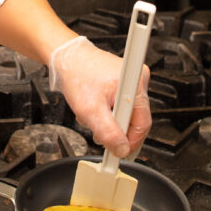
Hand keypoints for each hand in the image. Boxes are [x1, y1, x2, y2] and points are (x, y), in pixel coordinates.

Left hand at [49, 36, 151, 157]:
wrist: (68, 59)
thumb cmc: (77, 75)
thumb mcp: (90, 110)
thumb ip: (108, 132)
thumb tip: (121, 149)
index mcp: (135, 84)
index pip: (143, 124)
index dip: (130, 142)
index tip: (119, 152)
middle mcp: (138, 80)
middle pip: (135, 119)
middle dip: (116, 129)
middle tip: (98, 130)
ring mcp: (132, 80)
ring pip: (126, 114)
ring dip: (109, 121)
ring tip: (93, 113)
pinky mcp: (124, 82)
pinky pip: (121, 106)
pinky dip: (108, 111)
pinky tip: (96, 106)